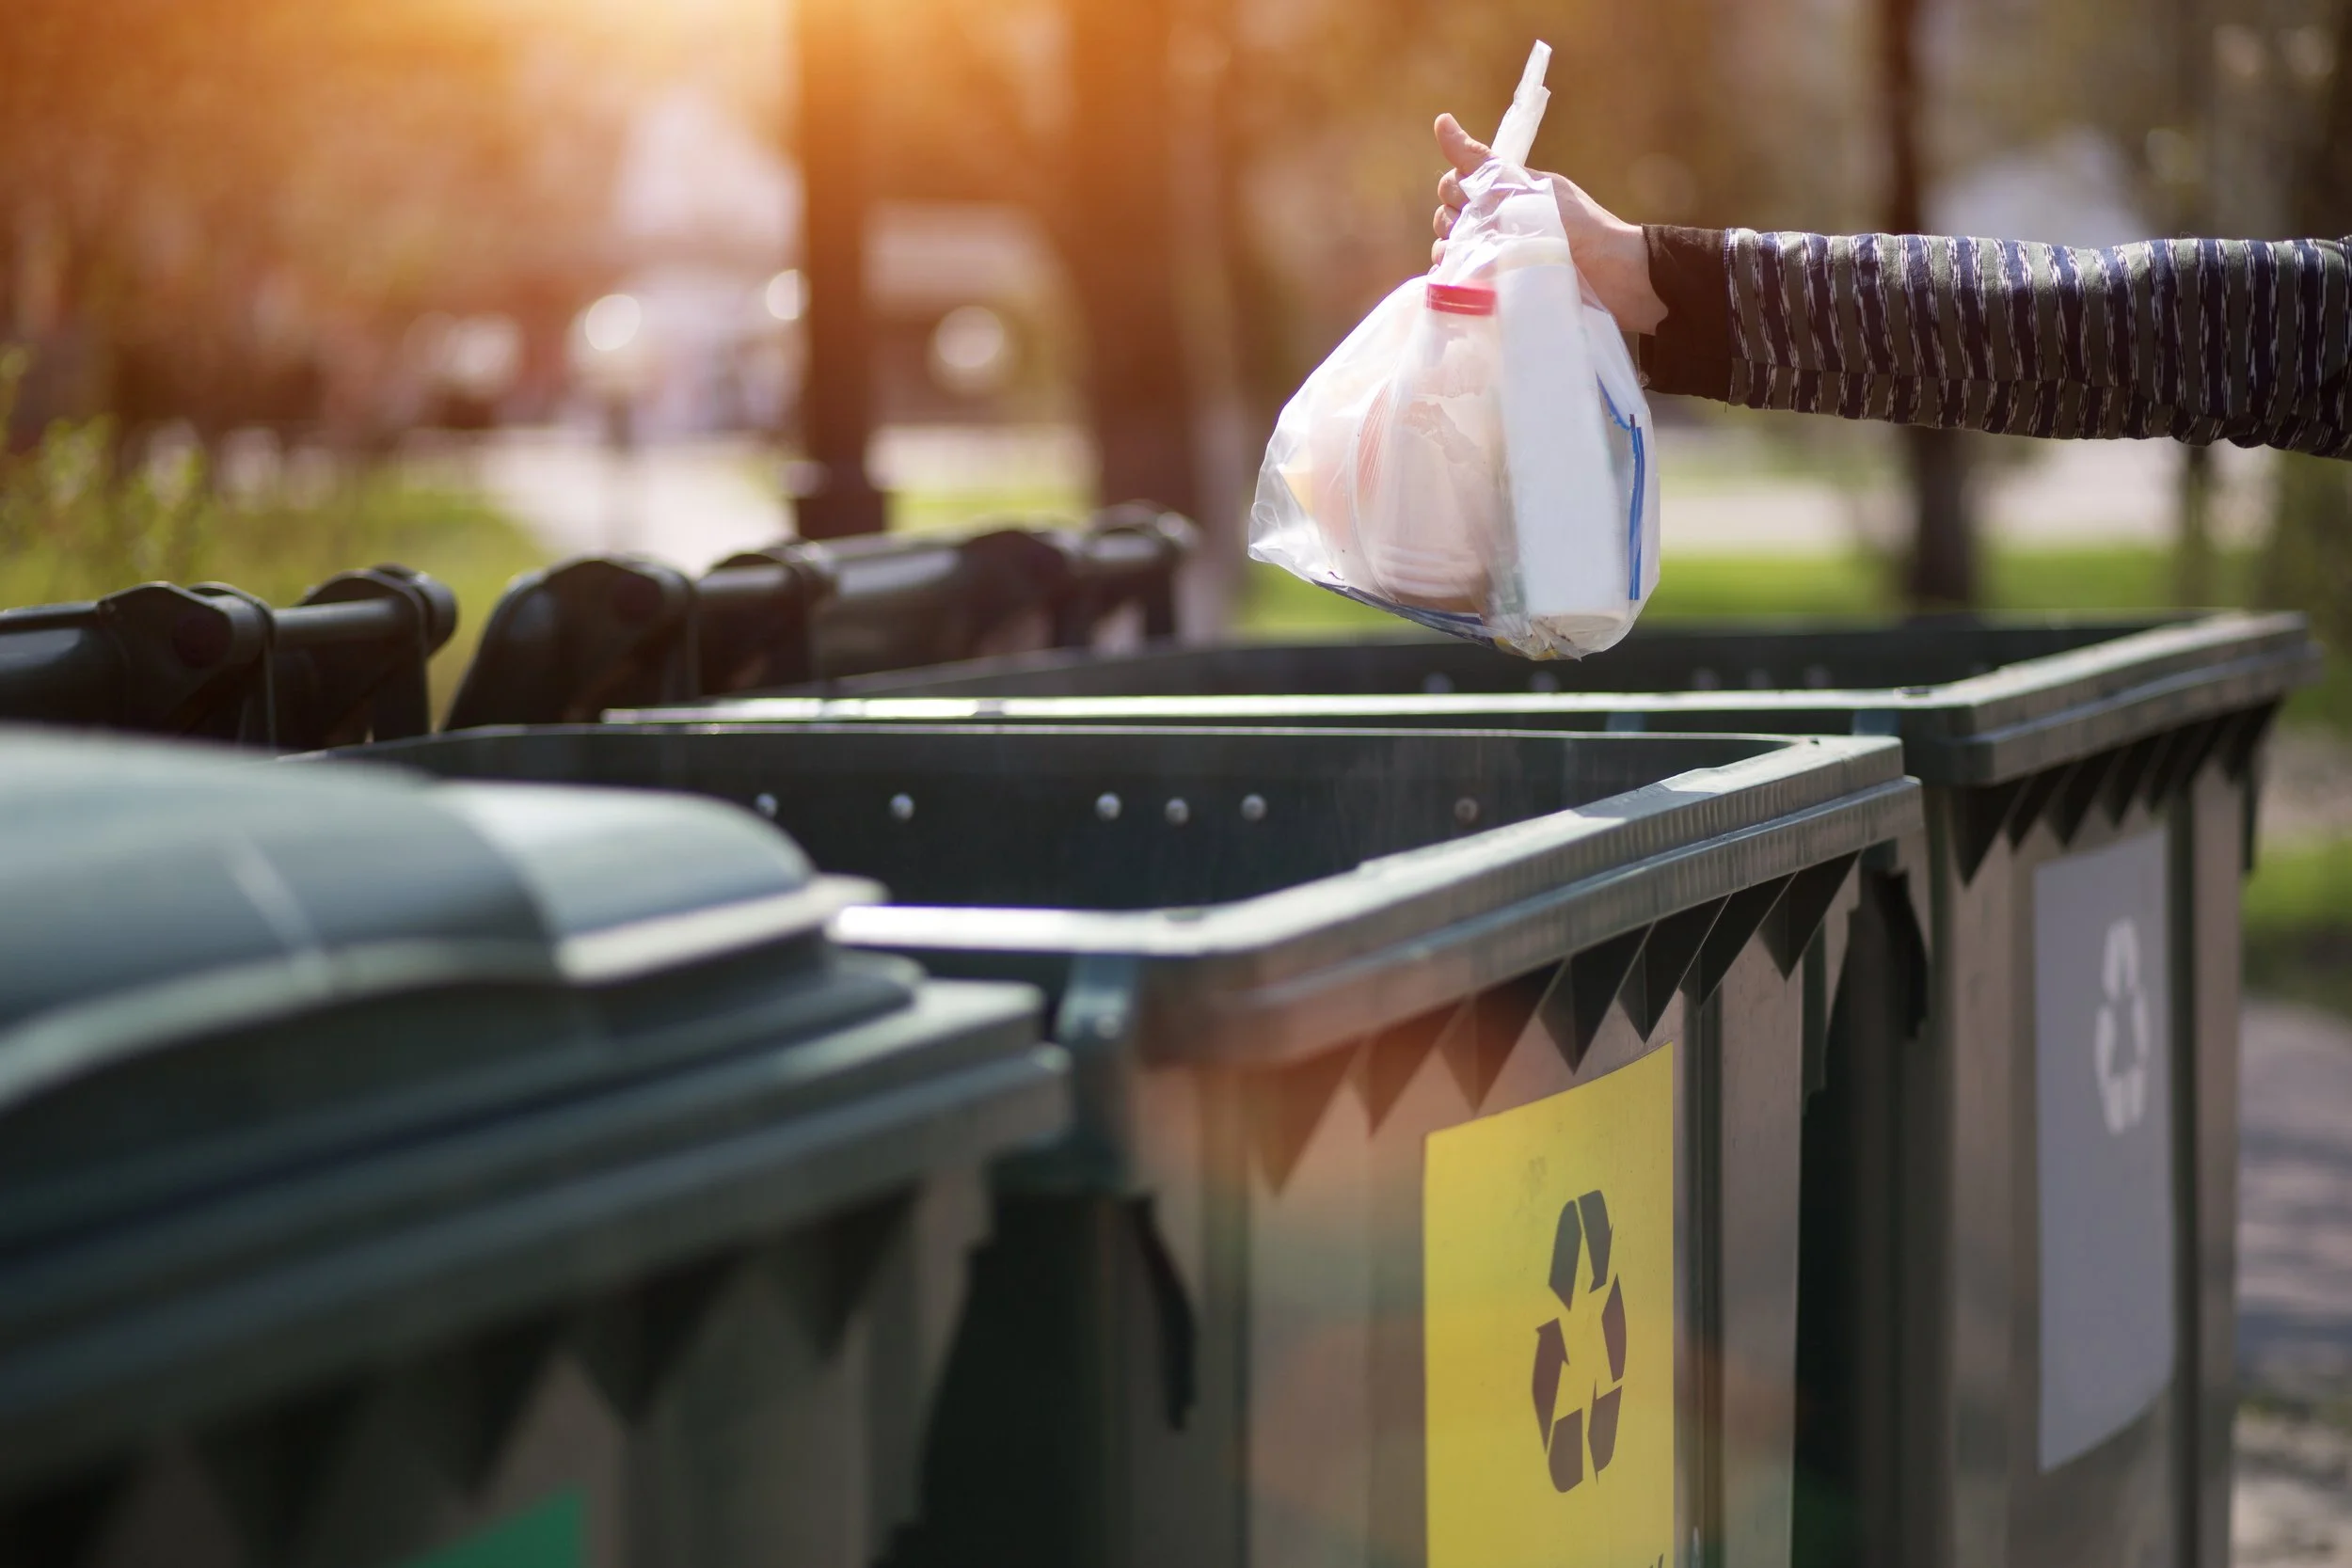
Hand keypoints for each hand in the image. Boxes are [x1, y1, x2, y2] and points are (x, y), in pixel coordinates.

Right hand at [1432, 113, 1667, 333]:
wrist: (1611, 275)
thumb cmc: (1578, 226)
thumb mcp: (1529, 187)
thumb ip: (1484, 163)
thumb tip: (1442, 121)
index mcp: (1502, 194)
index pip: (1454, 183)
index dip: (1456, 189)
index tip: (1473, 198)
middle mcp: (1492, 222)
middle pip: (1446, 215)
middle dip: (1454, 221)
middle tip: (1484, 230)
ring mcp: (1491, 257)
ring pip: (1446, 248)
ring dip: (1451, 252)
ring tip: (1478, 260)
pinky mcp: (1493, 289)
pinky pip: (1455, 281)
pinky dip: (1452, 280)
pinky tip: (1462, 281)